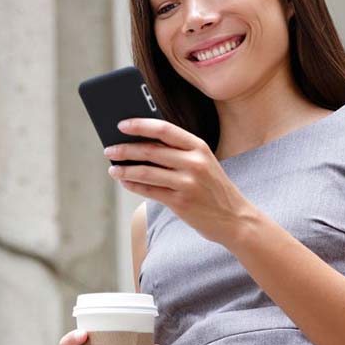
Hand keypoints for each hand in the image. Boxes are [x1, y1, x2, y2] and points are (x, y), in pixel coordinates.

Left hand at [103, 118, 254, 245]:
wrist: (235, 219)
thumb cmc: (212, 188)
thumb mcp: (203, 163)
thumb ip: (177, 153)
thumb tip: (139, 145)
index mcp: (199, 147)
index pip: (164, 129)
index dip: (140, 125)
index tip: (121, 124)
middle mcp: (194, 162)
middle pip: (150, 150)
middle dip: (125, 149)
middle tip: (109, 150)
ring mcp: (188, 182)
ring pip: (146, 172)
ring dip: (124, 169)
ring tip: (112, 169)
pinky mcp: (181, 202)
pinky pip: (149, 191)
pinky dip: (133, 185)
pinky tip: (124, 182)